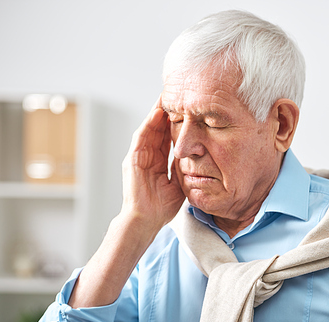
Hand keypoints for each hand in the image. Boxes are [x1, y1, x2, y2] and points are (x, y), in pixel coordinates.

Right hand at [121, 96, 184, 229]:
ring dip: (157, 113)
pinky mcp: (132, 159)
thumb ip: (183, 168)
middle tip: (177, 94)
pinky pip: (141, 137)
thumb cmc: (161, 207)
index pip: (167, 137)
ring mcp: (138, 156)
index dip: (175, 122)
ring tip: (167, 97)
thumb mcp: (178, 183)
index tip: (186, 108)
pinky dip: (149, 124)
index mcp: (157, 162)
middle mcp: (147, 156)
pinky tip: (157, 112)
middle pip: (158, 128)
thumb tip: (196, 157)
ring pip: (150, 128)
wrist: (146, 220)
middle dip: (167, 112)